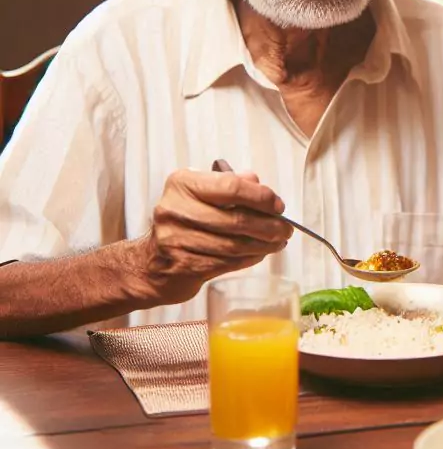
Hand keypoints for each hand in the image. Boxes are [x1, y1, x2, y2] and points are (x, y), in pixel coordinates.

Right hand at [134, 169, 292, 304]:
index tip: (278, 206)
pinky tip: (259, 254)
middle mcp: (174, 209)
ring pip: (233, 244)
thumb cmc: (184, 221)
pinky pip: (226, 263)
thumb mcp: (201, 193)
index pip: (231, 186)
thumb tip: (258, 182)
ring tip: (278, 243)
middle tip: (286, 229)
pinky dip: (249, 259)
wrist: (149, 263)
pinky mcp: (182, 266)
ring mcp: (175, 239)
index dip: (261, 197)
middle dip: (269, 225)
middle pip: (235, 219)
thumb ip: (230, 184)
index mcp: (182, 183)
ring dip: (263, 245)